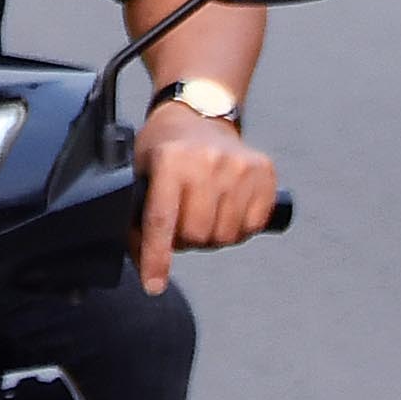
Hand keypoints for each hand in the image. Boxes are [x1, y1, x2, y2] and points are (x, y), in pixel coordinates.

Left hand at [133, 105, 279, 292]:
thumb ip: (135, 213)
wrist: (201, 113)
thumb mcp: (140, 170)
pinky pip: (252, 226)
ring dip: (212, 236)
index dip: (157, 258)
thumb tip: (140, 260)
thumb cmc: (165, 148)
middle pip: (196, 235)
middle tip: (181, 221)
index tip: (153, 286)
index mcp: (170, 160)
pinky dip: (238, 228)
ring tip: (204, 212)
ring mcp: (240, 166)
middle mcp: (207, 161)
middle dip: (185, 240)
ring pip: (225, 236)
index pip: (162, 221)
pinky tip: (226, 207)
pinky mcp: (264, 172)